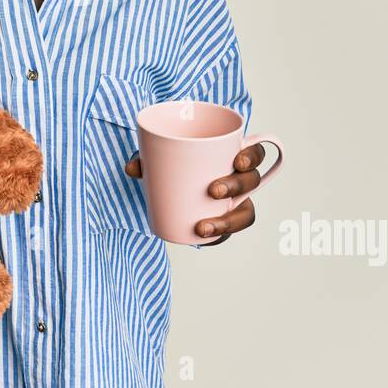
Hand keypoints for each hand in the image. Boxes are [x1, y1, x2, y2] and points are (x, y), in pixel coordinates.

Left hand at [124, 142, 265, 245]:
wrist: (176, 194)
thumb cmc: (177, 168)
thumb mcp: (165, 159)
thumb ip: (149, 160)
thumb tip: (132, 167)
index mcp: (231, 157)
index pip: (255, 152)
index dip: (252, 156)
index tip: (237, 160)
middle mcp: (240, 180)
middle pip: (251, 181)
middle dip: (237, 186)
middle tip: (213, 190)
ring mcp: (236, 204)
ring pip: (245, 212)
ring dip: (228, 221)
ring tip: (203, 227)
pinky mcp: (225, 222)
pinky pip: (230, 231)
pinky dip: (218, 234)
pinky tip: (200, 235)